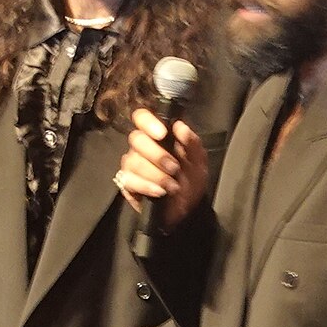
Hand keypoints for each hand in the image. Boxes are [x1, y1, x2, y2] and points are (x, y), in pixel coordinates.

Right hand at [116, 111, 207, 227]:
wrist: (188, 209)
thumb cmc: (191, 180)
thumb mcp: (199, 162)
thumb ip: (192, 143)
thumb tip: (180, 126)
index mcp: (157, 136)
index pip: (142, 117)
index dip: (148, 122)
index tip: (162, 133)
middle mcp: (141, 147)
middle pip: (136, 139)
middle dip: (157, 155)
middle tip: (174, 168)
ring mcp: (132, 165)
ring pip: (133, 161)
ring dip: (156, 174)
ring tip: (172, 186)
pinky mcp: (127, 184)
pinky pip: (128, 180)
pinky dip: (146, 186)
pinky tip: (159, 192)